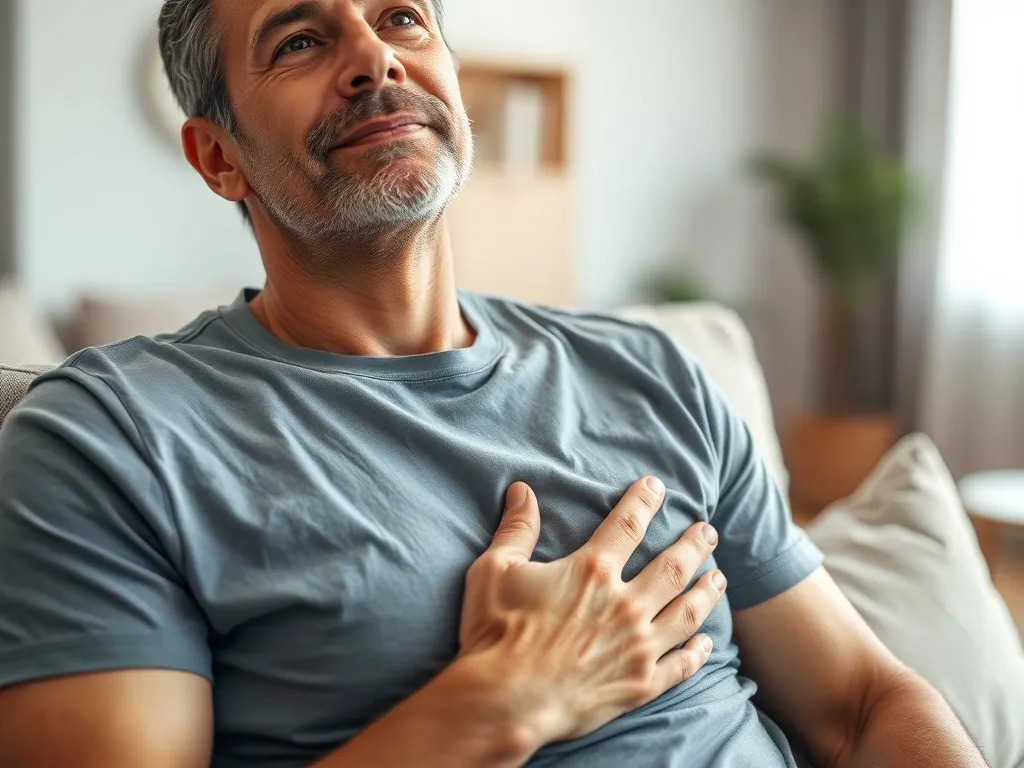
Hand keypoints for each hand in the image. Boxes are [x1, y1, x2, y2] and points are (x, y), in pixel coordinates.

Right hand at [458, 477, 725, 747]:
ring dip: (706, 592)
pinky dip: (698, 652)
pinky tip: (706, 642)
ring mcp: (638, 646)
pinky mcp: (640, 684)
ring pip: (687, 612)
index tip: (657, 487)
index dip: (645, 501)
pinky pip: (681, 665)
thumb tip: (521, 491)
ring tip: (719, 577)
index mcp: (591, 570)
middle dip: (694, 544)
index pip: (628, 524)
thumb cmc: (495, 634)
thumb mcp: (494, 570)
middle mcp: (624, 604)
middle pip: (673, 566)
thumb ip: (516, 529)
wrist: (505, 701)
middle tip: (708, 532)